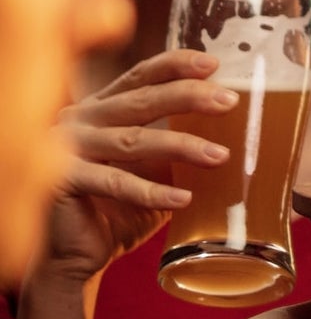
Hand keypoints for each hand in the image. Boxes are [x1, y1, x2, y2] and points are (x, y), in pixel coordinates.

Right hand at [38, 50, 235, 287]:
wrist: (78, 254)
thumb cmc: (119, 211)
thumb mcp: (155, 176)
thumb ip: (180, 157)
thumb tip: (241, 150)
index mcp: (103, 109)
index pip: (140, 77)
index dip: (175, 67)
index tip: (213, 64)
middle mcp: (81, 119)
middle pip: (140, 101)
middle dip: (186, 97)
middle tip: (229, 101)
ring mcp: (67, 147)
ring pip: (131, 140)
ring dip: (180, 147)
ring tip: (220, 156)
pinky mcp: (62, 179)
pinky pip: (113, 183)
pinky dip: (151, 192)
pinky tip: (184, 200)